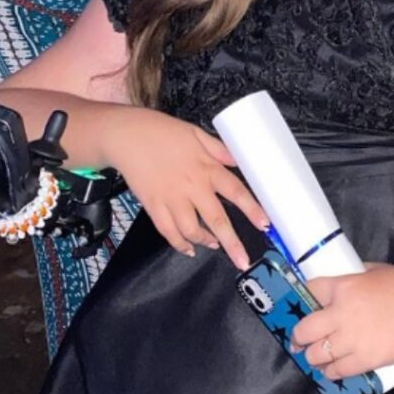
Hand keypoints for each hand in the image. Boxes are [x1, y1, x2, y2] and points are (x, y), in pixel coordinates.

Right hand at [101, 107, 266, 267]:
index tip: (265, 224)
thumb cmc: (165, 132)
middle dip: (232, 242)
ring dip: (205, 242)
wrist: (128, 136)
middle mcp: (191, 186)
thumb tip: (241, 161)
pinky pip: (167, 232)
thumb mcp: (198, 134)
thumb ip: (220, 150)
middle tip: (243, 261)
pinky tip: (188, 248)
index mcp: (207, 167)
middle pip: (216, 219)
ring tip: (215, 245)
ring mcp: (171, 199)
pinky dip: (179, 243)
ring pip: (191, 230)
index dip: (252, 209)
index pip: (236, 191)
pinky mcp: (153, 206)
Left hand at [293, 264, 393, 379]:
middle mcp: (341, 313)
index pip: (310, 290)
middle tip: (301, 338)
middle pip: (304, 329)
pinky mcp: (364, 361)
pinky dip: (331, 370)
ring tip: (318, 355)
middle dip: (300, 335)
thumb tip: (339, 289)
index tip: (303, 305)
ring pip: (315, 355)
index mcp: (344, 286)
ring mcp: (351, 340)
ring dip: (314, 355)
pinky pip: (336, 372)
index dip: (304, 297)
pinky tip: (334, 367)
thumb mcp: (375, 271)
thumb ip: (353, 279)